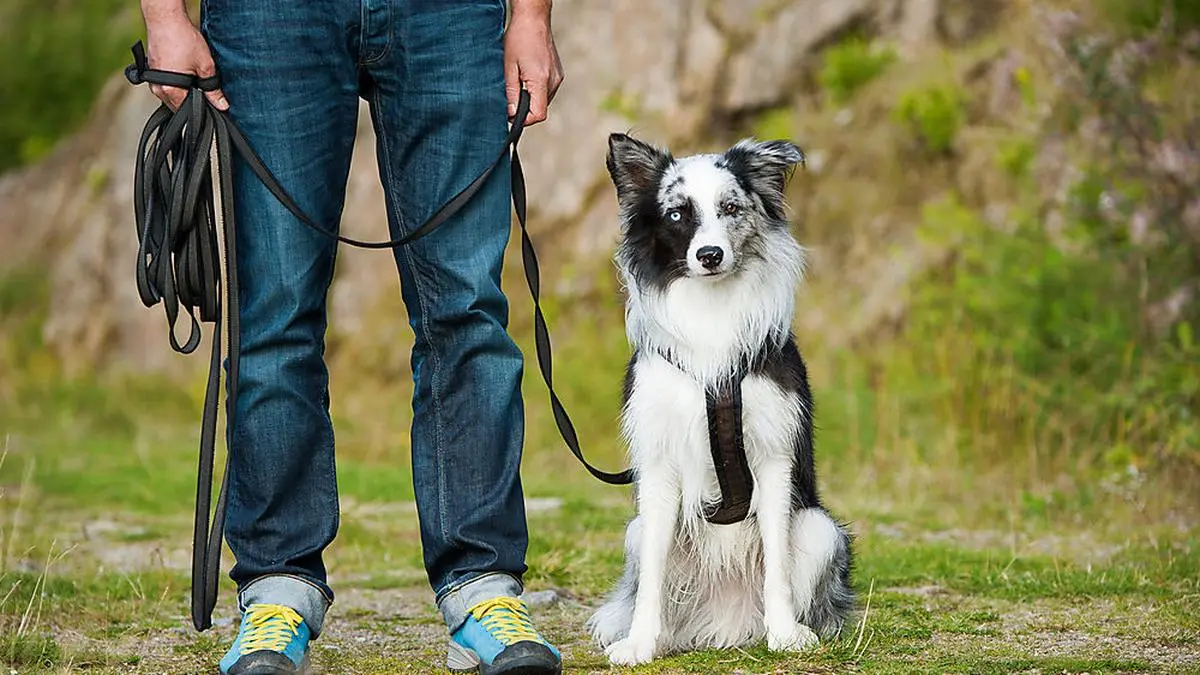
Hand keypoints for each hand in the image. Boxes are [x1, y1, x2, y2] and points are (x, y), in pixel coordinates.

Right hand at [144, 14, 228, 110]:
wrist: (164, 18)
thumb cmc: (182, 39)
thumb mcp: (205, 66)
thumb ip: (213, 89)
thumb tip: (222, 105)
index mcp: (170, 90)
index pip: (186, 112)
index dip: (201, 110)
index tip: (211, 106)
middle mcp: (158, 88)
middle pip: (177, 106)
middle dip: (191, 102)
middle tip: (205, 91)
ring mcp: (153, 80)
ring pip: (171, 96)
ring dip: (184, 92)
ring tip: (194, 79)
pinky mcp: (152, 72)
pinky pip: (165, 85)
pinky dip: (176, 83)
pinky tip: (185, 73)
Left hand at [503, 0, 562, 124]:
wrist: (534, 19)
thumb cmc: (519, 38)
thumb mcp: (508, 67)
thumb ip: (511, 93)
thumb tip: (511, 114)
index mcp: (541, 80)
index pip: (538, 115)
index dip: (524, 120)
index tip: (512, 115)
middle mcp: (553, 81)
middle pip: (541, 109)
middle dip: (525, 108)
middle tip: (511, 96)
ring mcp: (558, 78)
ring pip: (543, 100)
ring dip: (531, 98)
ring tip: (519, 81)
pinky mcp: (558, 74)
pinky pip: (547, 90)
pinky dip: (536, 90)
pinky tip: (527, 76)